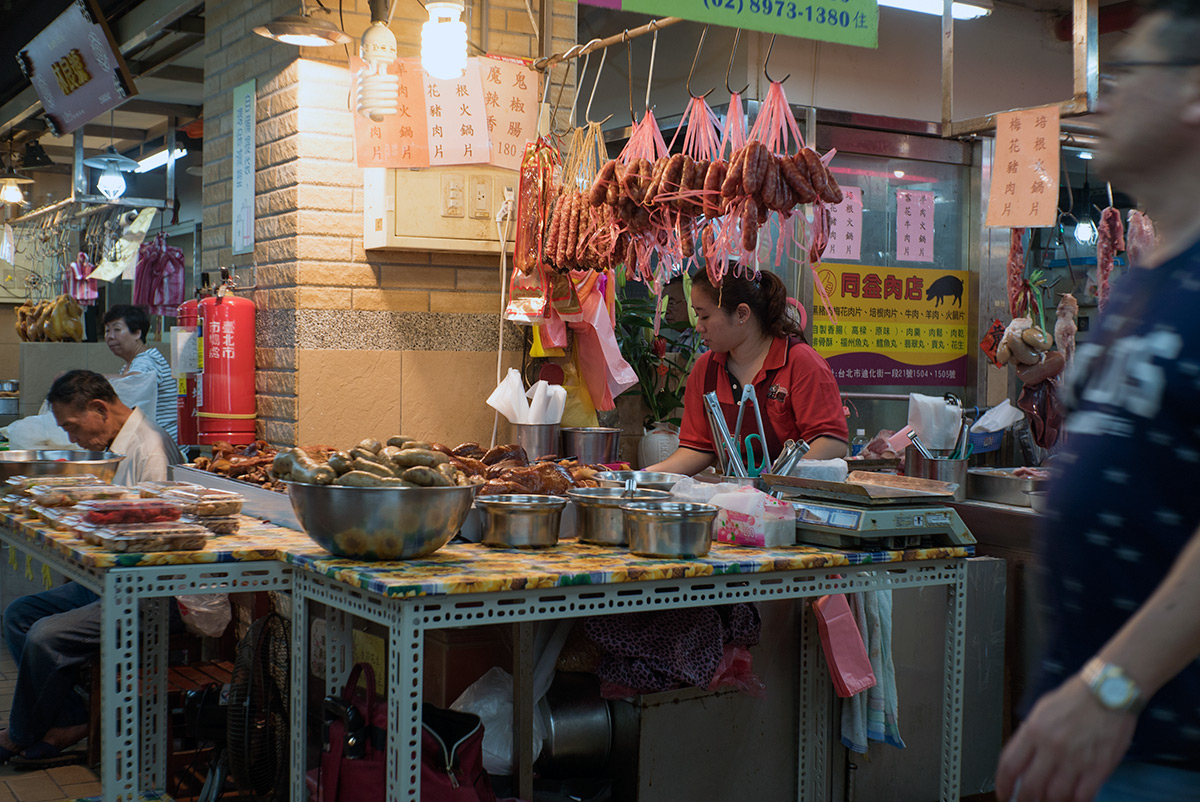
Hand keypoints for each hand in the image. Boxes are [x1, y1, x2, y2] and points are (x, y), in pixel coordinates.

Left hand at [996, 676, 1135, 801]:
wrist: (1109, 691)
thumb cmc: (1077, 698)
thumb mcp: (1042, 710)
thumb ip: (1030, 734)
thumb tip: (1022, 757)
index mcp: (1034, 730)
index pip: (1009, 766)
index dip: (1003, 785)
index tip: (1004, 794)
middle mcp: (1051, 747)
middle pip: (1030, 787)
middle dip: (1025, 801)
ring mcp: (1076, 759)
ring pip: (1055, 796)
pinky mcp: (1099, 768)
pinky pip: (1083, 796)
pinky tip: (1071, 801)